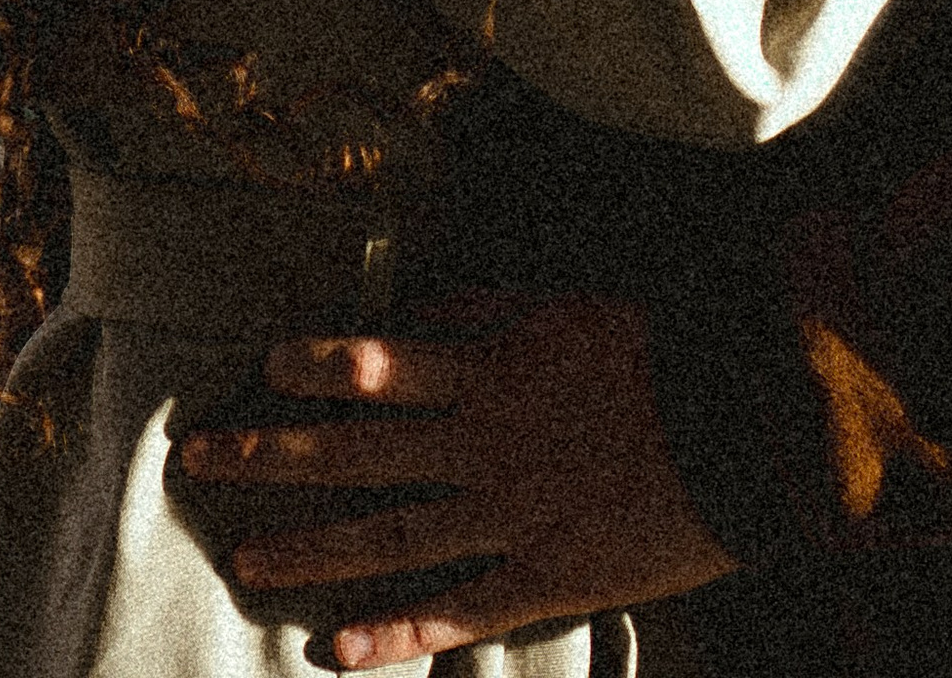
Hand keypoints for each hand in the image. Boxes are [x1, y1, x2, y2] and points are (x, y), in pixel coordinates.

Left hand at [177, 295, 729, 666]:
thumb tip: (428, 308)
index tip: (262, 364)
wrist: (752, 422)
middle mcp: (485, 443)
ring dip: (310, 548)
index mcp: (496, 368)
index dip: (316, 365)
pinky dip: (392, 634)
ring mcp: (510, 516)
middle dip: (272, 453)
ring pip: (387, 536)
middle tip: (198, 457)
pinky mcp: (544, 578)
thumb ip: (495, 311)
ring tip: (242, 559)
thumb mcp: (574, 307)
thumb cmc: (667, 351)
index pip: (380, 365)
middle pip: (357, 452)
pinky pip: (454, 612)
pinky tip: (334, 649)